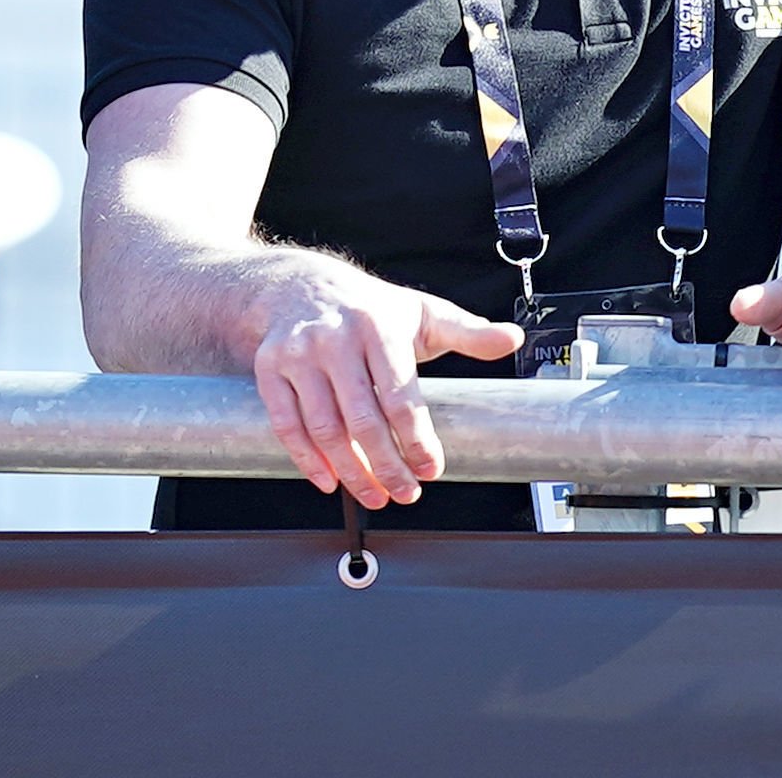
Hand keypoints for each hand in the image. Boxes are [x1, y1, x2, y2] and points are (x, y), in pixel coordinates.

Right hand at [249, 273, 522, 508]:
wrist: (302, 288)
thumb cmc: (372, 310)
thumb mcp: (424, 314)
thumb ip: (469, 332)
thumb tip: (512, 339)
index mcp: (378, 327)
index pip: (400, 395)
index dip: (416, 439)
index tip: (432, 468)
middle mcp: (335, 340)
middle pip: (361, 419)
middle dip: (386, 465)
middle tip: (406, 493)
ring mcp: (298, 355)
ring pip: (323, 427)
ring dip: (349, 471)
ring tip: (374, 495)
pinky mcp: (268, 370)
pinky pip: (286, 424)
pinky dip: (307, 460)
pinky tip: (330, 480)